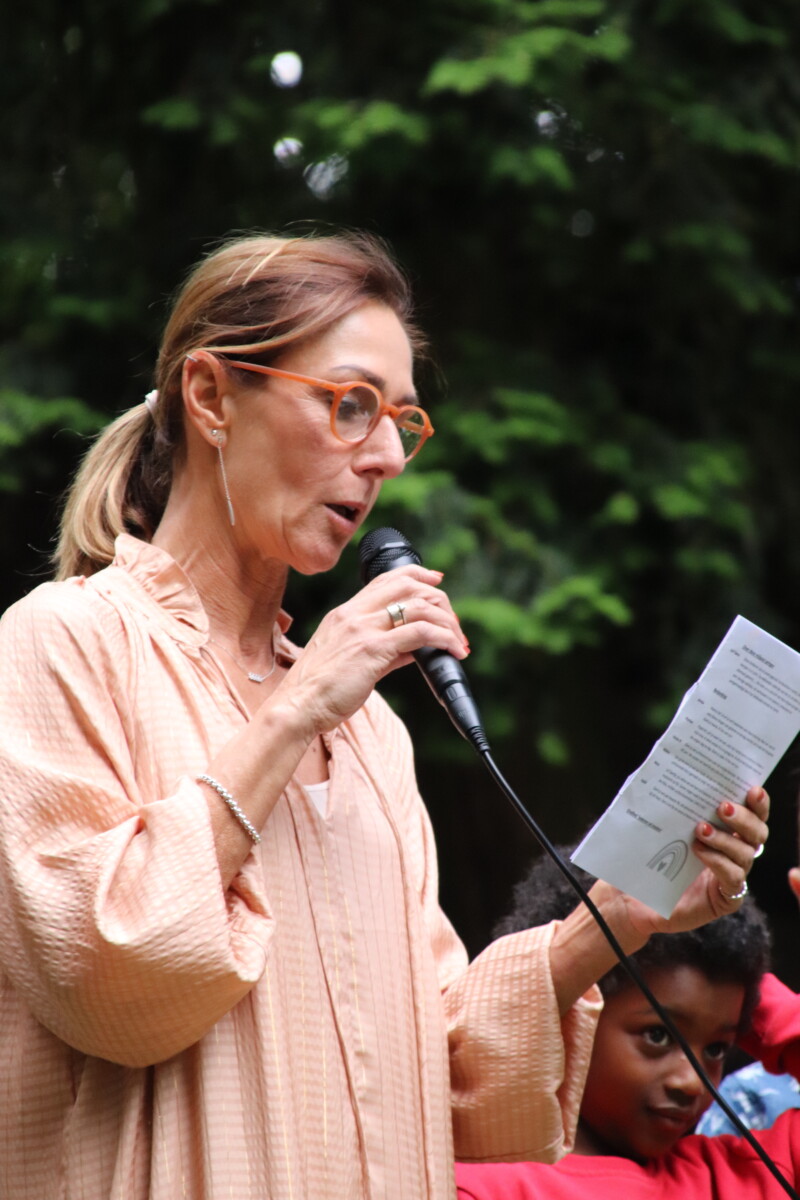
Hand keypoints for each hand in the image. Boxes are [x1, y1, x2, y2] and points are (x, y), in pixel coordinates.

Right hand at [273, 565, 468, 736]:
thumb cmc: (319, 691)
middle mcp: (354, 615)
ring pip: (418, 606)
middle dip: (439, 600)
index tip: (436, 582)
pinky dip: (443, 638)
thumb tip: (415, 649)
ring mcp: (362, 629)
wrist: (297, 706)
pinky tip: (452, 650)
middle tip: (453, 623)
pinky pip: (419, 633)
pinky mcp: (372, 649)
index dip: (417, 575)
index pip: (385, 580)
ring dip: (447, 622)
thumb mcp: (351, 661)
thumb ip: (384, 650)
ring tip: (458, 641)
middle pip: (407, 585)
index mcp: (345, 614)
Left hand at [591, 785, 769, 947]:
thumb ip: (662, 795)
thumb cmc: (646, 853)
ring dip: (724, 838)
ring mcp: (731, 875)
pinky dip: (719, 863)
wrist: (631, 895)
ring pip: (745, 854)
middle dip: (744, 817)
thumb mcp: (654, 819)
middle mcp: (734, 850)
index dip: (758, 802)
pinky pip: (733, 879)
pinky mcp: (724, 897)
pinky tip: (700, 852)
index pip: (753, 813)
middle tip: (722, 807)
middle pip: (757, 833)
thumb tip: (661, 763)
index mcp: (725, 828)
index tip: (752, 789)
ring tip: (699, 829)